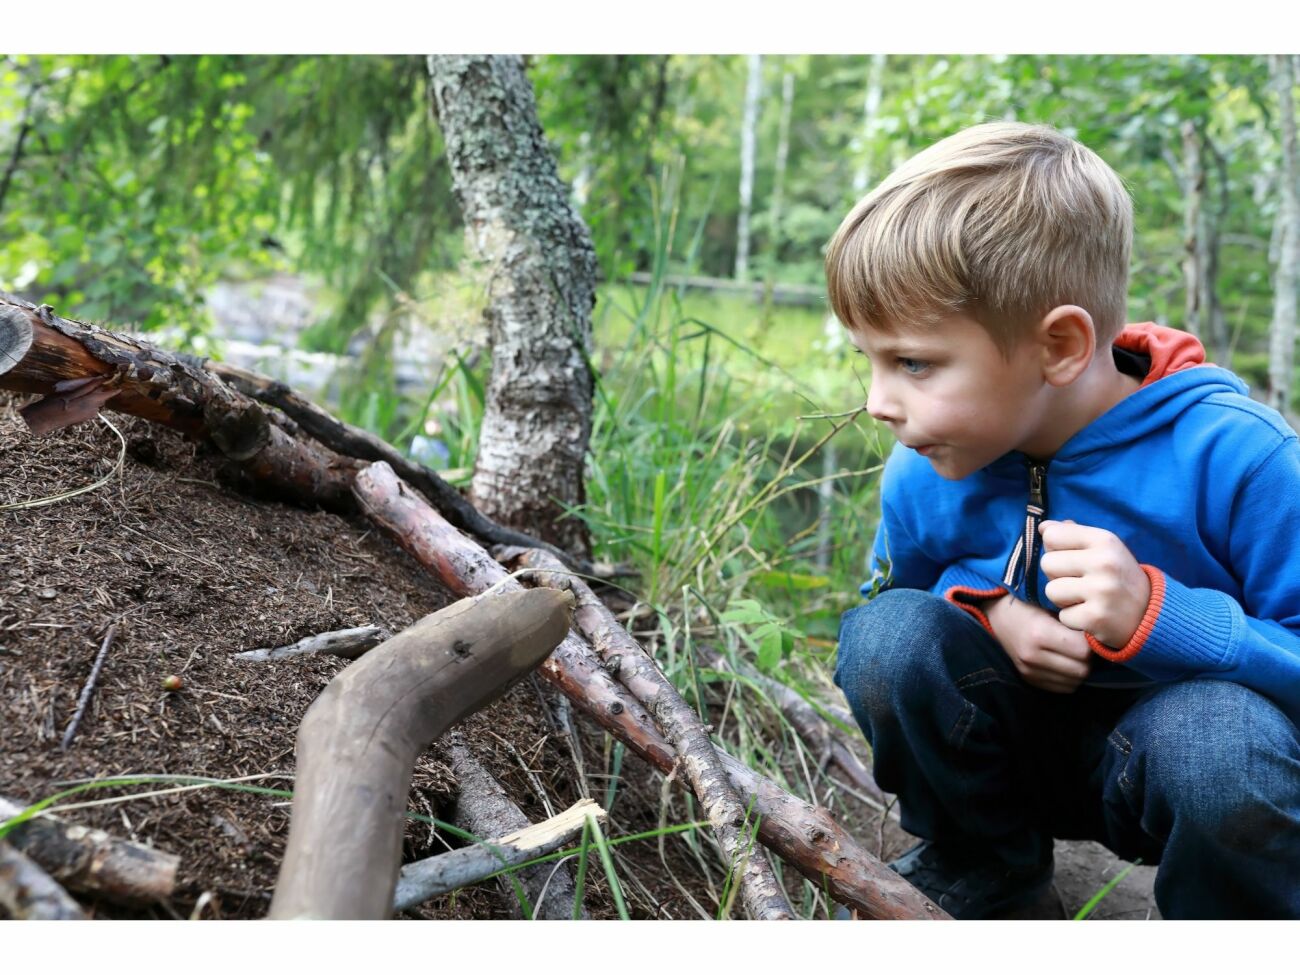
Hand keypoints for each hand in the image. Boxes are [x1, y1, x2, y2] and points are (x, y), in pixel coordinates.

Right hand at [985, 593, 1092, 693]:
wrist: (995, 615)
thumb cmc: (1025, 603)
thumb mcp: (1048, 603)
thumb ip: (1071, 620)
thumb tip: (1098, 633)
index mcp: (1039, 634)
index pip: (1083, 650)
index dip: (1091, 642)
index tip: (1088, 633)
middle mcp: (1033, 657)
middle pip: (1081, 670)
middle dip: (1089, 659)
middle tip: (1085, 644)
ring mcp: (1029, 671)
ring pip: (1075, 682)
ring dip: (1080, 669)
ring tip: (1075, 654)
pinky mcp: (1028, 679)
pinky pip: (1063, 688)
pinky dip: (1069, 677)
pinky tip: (1065, 662)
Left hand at [1039, 520, 1150, 648]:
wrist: (1150, 614)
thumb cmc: (1118, 577)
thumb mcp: (1104, 549)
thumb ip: (1073, 535)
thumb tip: (1043, 527)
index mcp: (1104, 540)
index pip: (1052, 535)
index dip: (1055, 549)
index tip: (1073, 558)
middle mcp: (1104, 562)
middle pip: (1047, 563)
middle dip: (1057, 575)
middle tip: (1080, 582)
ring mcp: (1101, 590)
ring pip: (1051, 590)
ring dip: (1063, 599)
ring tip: (1085, 598)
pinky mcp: (1096, 617)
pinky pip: (1063, 615)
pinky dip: (1073, 618)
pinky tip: (1091, 614)